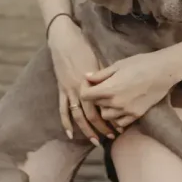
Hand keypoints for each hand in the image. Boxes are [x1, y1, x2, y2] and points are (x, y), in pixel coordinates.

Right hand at [47, 17, 115, 145]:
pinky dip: (66, 123)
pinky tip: (70, 134)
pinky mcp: (61, 89)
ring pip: (78, 116)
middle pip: (92, 114)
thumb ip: (106, 77)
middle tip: (111, 137)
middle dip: (102, 127)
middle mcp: (80, 89)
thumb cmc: (84, 48)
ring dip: (86, 130)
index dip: (112, 117)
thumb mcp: (99, 61)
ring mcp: (69, 90)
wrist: (64, 40)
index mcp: (92, 83)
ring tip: (95, 141)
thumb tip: (116, 88)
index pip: (103, 106)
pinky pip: (63, 109)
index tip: (120, 126)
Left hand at [80, 50, 181, 129]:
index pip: (86, 96)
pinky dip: (117, 118)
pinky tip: (121, 108)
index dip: (86, 89)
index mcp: (109, 88)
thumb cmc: (140, 63)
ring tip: (112, 99)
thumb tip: (87, 78)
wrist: (163, 72)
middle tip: (102, 89)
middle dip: (96, 98)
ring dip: (106, 109)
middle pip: (96, 106)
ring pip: (106, 116)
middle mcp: (115, 103)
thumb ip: (101, 74)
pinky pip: (120, 123)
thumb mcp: (118, 65)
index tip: (90, 84)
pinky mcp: (136, 115)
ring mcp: (126, 111)